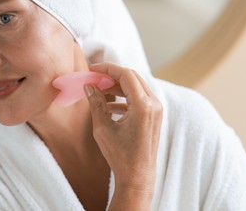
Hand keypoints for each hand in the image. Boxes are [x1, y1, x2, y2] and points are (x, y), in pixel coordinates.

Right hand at [84, 62, 162, 205]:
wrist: (138, 177)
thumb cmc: (121, 156)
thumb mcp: (103, 129)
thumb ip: (96, 104)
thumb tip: (89, 87)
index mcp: (143, 106)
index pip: (126, 75)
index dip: (108, 69)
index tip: (93, 69)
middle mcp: (154, 104)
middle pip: (132, 78)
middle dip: (112, 75)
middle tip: (95, 77)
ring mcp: (156, 110)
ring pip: (136, 87)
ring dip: (118, 86)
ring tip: (99, 90)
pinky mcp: (154, 116)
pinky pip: (138, 99)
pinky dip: (124, 98)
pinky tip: (109, 106)